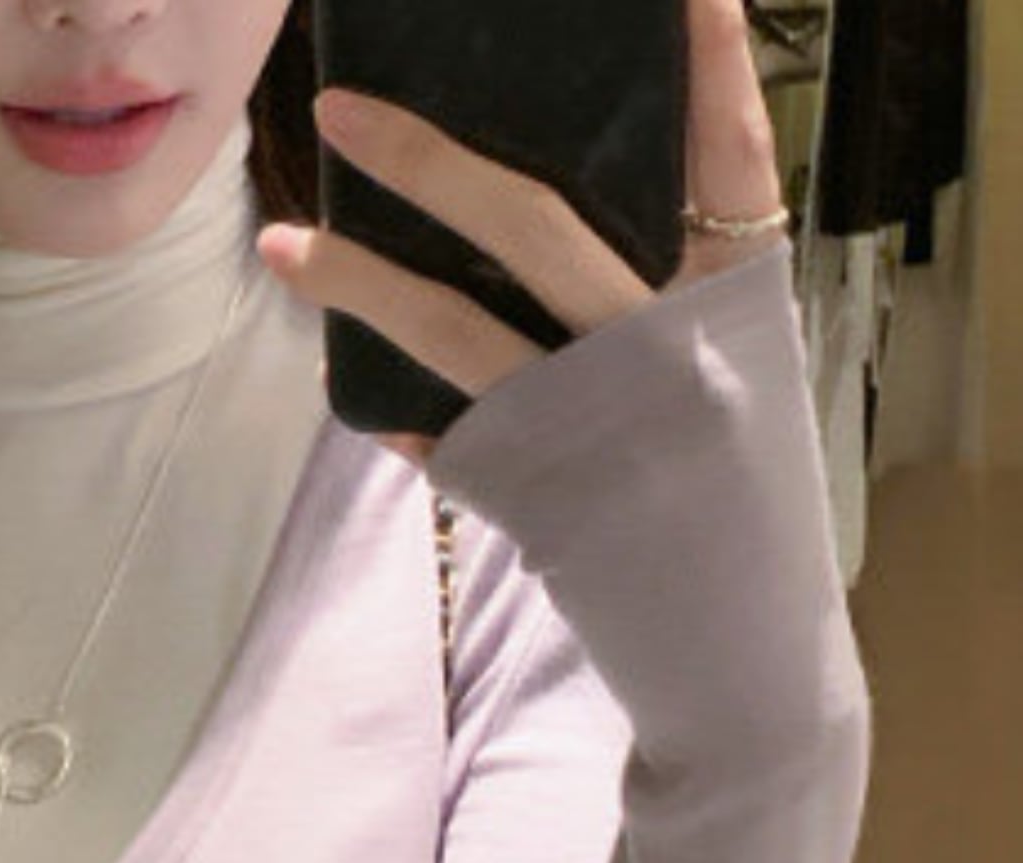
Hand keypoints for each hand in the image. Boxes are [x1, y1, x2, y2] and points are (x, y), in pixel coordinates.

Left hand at [255, 0, 788, 469]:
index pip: (729, 151)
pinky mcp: (539, 492)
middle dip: (428, 161)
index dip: (707, 61)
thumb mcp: (739, 366)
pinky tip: (347, 385)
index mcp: (737, 299)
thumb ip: (679, 281)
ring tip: (281, 245)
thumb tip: (571, 195)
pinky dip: (395, 410)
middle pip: (535, 222)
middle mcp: (667, 346)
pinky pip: (444, 434)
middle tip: (340, 108)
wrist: (741, 643)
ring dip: (358, 281)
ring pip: (456, 327)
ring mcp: (595, 420)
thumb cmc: (736, 492)